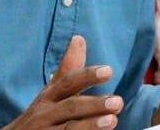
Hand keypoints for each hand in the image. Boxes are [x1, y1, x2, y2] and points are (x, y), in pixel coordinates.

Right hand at [2, 36, 123, 129]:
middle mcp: (45, 114)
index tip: (109, 71)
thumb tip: (79, 38)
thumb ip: (68, 69)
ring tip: (112, 121)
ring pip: (68, 129)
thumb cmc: (41, 115)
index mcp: (49, 96)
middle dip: (94, 104)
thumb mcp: (51, 92)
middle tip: (118, 102)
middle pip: (70, 107)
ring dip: (90, 125)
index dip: (87, 76)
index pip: (68, 82)